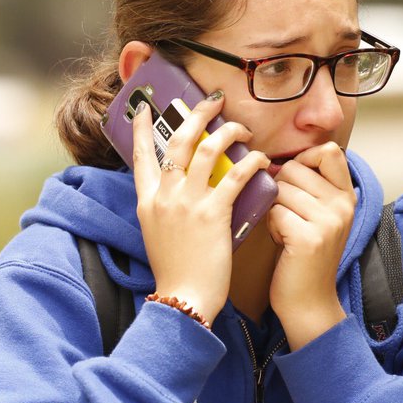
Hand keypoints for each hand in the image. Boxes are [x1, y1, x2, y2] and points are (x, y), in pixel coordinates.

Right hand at [131, 93, 270, 321]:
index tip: (144, 107)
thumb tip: (184, 192)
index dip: (140, 128)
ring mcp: (186, 203)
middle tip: (213, 102)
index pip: (140, 156)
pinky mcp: (212, 214)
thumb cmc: (177, 273)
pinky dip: (251, 162)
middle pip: (177, 140)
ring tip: (244, 128)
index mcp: (147, 202)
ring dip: (228, 132)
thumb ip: (167, 210)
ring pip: (206, 149)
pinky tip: (262, 159)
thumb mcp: (159, 235)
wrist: (183, 300)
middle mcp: (163, 196)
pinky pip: (235, 176)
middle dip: (196, 114)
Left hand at [268, 142, 355, 348]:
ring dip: (273, 208)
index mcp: (347, 196)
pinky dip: (270, 225)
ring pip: (281, 189)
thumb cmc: (303, 255)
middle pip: (294, 167)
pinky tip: (280, 242)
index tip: (294, 180)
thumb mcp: (319, 215)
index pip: (329, 151)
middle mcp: (343, 205)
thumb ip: (311, 186)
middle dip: (280, 188)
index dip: (303, 158)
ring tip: (284, 231)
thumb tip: (274, 158)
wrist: (308, 302)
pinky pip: (275, 211)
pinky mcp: (309, 237)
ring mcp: (329, 221)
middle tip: (288, 216)